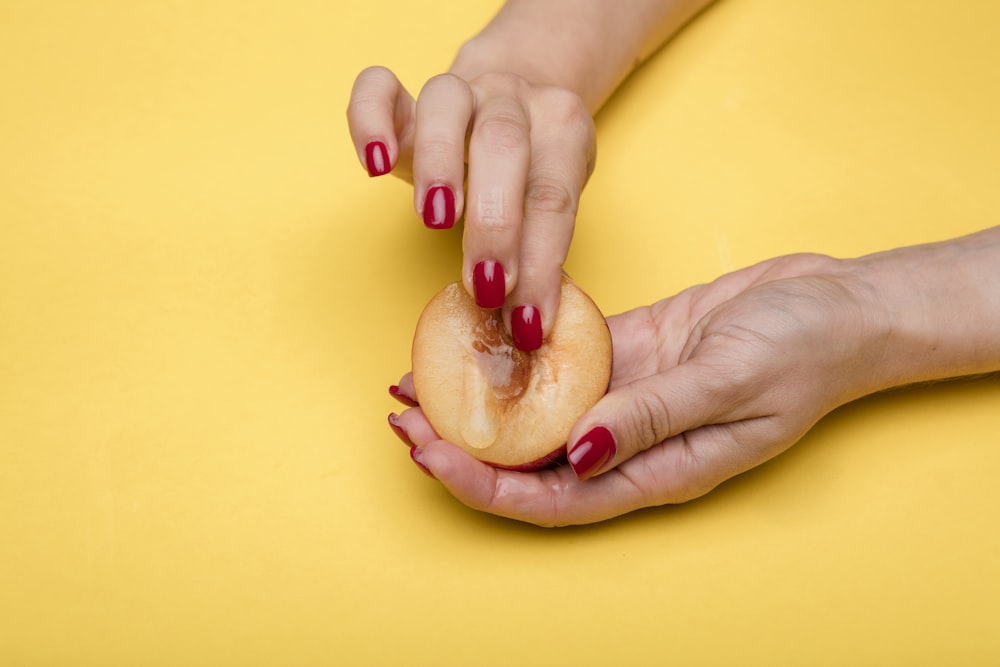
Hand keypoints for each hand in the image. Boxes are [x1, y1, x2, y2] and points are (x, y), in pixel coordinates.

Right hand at [347, 66, 595, 349]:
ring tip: (435, 220)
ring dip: (440, 164)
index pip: (554, 199)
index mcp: (562, 129)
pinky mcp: (407, 97)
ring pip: (447, 105)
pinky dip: (370, 121)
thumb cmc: (534, 170)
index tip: (526, 323)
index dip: (541, 264)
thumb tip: (526, 330)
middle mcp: (513, 101)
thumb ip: (539, 253)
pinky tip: (374, 165)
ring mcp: (461, 90)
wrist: (520, 93)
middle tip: (484, 285)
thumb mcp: (551, 204)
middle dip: (494, 223)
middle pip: (505, 146)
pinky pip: (378, 88)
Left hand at [388, 253, 892, 525]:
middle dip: (462, 443)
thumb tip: (576, 452)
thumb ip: (654, 418)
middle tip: (403, 415)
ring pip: (537, 408)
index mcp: (657, 469)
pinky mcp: (629, 351)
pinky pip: (562, 358)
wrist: (839, 307)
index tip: (428, 454)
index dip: (485, 483)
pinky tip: (480, 335)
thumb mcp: (731, 382)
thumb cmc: (802, 351)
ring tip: (420, 376)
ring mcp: (627, 395)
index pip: (552, 497)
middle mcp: (631, 441)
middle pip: (530, 458)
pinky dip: (519, 351)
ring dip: (480, 396)